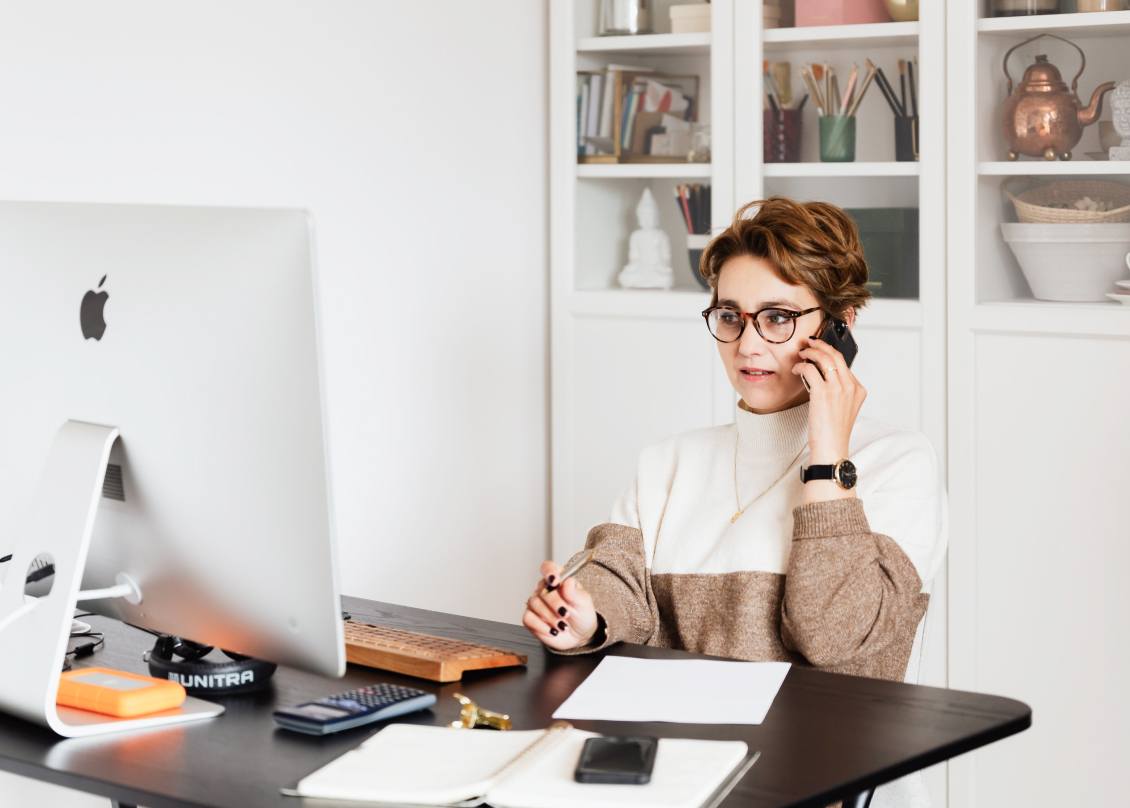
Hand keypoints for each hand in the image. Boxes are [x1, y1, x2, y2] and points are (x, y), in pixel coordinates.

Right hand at [522, 561, 598, 650]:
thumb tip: (568, 582)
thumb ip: (575, 593)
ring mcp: (537, 603)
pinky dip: (541, 626)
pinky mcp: (531, 618)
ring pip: (534, 604)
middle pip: (542, 590)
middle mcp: (545, 589)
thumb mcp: (584, 603)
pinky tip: (552, 630)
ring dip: (550, 617)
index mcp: (559, 580)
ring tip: (563, 625)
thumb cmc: (582, 614)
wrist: (579, 635)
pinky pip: (528, 618)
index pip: (548, 568)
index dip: (549, 572)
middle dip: (555, 603)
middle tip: (565, 613)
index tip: (554, 581)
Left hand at [791, 336, 865, 463]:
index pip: (844, 363)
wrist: (831, 448)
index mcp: (858, 390)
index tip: (818, 349)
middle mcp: (851, 387)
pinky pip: (810, 370)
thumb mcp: (843, 408)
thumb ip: (839, 391)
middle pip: (836, 356)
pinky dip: (801, 366)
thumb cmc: (833, 432)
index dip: (829, 353)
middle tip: (809, 342)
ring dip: (810, 352)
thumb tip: (822, 375)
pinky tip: (796, 370)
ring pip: (824, 359)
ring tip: (801, 353)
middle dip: (821, 345)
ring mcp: (838, 389)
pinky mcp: (823, 393)